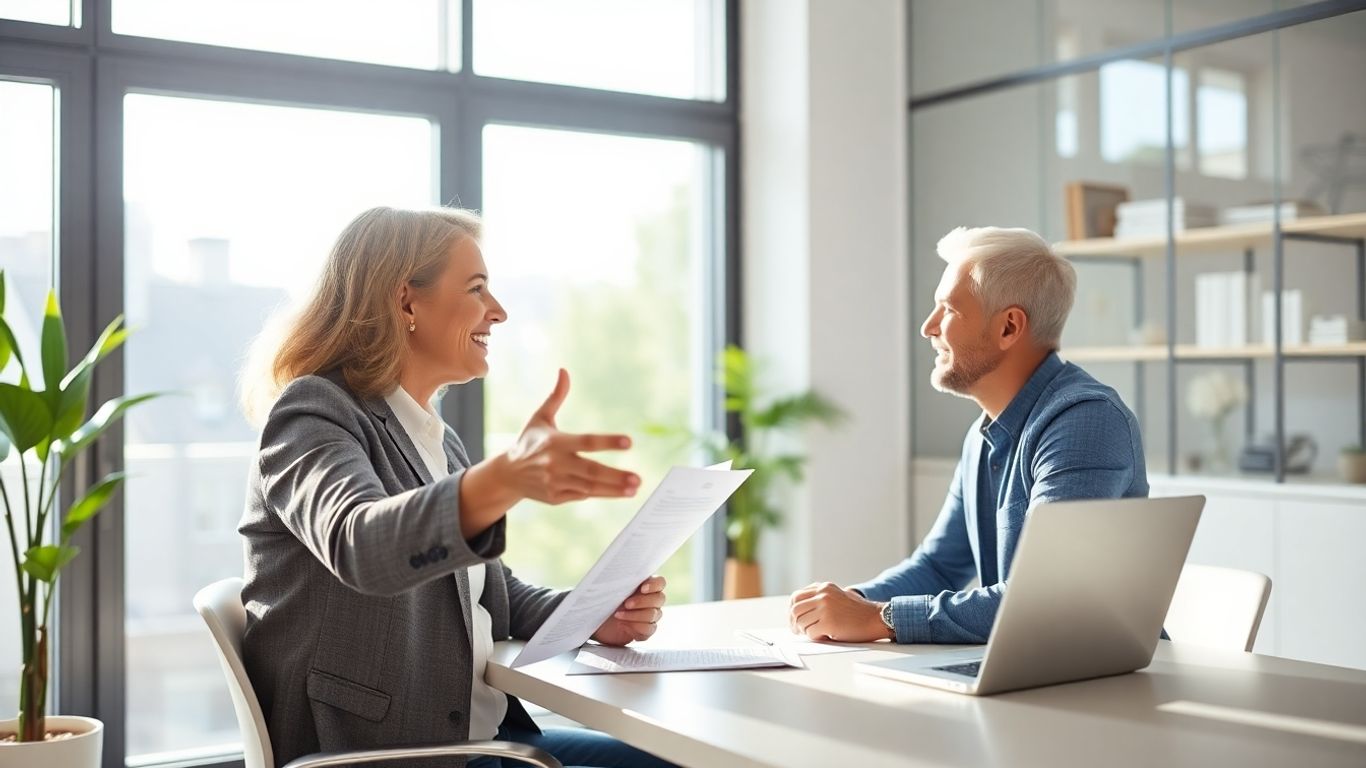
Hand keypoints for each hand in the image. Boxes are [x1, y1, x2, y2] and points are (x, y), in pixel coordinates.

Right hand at [503, 368, 640, 503]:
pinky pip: (581, 496)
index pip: (587, 441)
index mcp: (556, 442)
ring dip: (613, 489)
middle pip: (591, 470)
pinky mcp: (555, 497)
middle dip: (615, 476)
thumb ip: (556, 397)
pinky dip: (599, 494)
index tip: (629, 442)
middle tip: (638, 478)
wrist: (507, 474)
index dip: (608, 442)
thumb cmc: (528, 442)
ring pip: (589, 487)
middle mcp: (556, 463)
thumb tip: (564, 371)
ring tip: (634, 488)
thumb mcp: (540, 418)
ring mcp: (555, 482)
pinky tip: (618, 492)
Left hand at [592, 576, 666, 645]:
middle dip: (642, 601)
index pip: (660, 582)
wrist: (597, 620)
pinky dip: (635, 627)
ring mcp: (651, 616)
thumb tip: (621, 573)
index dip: (654, 585)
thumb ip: (620, 580)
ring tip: (618, 615)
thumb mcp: (610, 588)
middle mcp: (652, 600)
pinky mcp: (645, 630)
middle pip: (660, 599)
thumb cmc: (604, 600)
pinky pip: (648, 629)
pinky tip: (622, 624)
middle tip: (626, 603)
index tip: (642, 588)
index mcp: (646, 585)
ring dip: (634, 615)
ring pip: (653, 615)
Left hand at [789, 582, 890, 641]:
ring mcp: (825, 608)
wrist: (876, 618)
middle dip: (794, 622)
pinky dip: (815, 637)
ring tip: (817, 633)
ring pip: (801, 622)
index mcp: (823, 587)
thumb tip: (800, 609)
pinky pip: (811, 633)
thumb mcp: (837, 595)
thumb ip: (820, 597)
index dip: (792, 610)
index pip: (796, 597)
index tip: (794, 619)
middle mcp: (823, 595)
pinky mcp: (829, 623)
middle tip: (798, 631)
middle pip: (795, 610)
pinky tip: (825, 636)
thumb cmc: (858, 611)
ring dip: (806, 631)